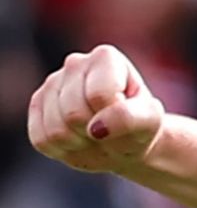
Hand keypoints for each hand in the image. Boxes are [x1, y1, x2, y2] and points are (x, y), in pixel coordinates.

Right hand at [27, 45, 164, 174]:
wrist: (124, 139)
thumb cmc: (140, 125)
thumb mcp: (149, 120)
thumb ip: (130, 118)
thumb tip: (96, 128)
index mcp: (106, 58)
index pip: (99, 96)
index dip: (114, 117)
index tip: (126, 114)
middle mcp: (74, 64)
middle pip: (74, 114)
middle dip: (96, 133)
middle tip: (112, 131)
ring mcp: (51, 84)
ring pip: (56, 130)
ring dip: (81, 143)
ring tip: (97, 136)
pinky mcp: (37, 107)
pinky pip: (42, 139)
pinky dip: (64, 149)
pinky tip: (79, 140)